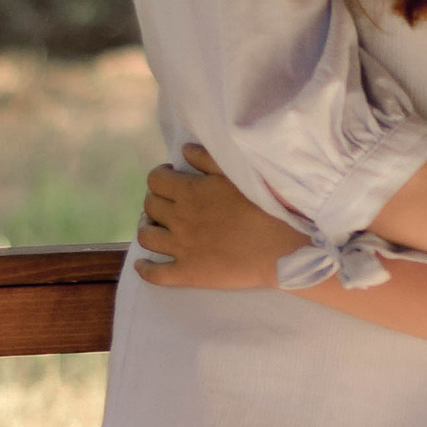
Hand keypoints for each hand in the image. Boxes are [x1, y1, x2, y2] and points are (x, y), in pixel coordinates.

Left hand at [134, 144, 304, 289]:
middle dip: (156, 200)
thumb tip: (183, 152)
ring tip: (160, 228)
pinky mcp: (188, 273)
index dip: (161, 176)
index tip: (173, 178)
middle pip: (149, 205)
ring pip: (146, 237)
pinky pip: (155, 274)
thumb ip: (208, 159)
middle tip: (171, 203)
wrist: (282, 249)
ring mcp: (181, 248)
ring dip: (149, 228)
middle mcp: (179, 218)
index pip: (155, 180)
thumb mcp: (238, 174)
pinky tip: (144, 264)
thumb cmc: (265, 208)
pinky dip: (145, 268)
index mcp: (190, 192)